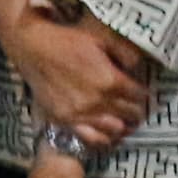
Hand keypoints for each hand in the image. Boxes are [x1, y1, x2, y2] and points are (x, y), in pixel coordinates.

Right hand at [3, 4, 151, 145]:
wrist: (32, 48)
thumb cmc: (67, 40)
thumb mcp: (101, 38)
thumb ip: (125, 53)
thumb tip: (138, 67)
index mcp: (111, 80)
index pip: (139, 95)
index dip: (144, 94)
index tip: (143, 93)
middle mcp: (98, 101)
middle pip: (130, 113)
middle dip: (137, 110)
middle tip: (137, 108)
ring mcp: (81, 114)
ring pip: (114, 129)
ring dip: (124, 126)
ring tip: (126, 122)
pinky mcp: (65, 120)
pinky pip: (92, 138)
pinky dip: (105, 138)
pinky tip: (109, 135)